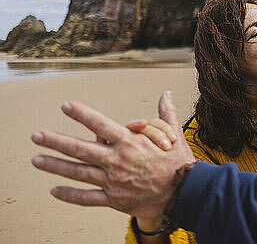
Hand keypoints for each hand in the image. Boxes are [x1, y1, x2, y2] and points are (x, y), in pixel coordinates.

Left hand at [31, 91, 195, 218]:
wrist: (184, 192)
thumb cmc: (179, 162)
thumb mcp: (174, 134)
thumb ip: (165, 114)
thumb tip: (166, 94)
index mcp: (130, 142)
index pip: (100, 124)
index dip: (82, 114)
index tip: (66, 106)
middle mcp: (116, 160)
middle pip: (80, 149)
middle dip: (56, 141)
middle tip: (37, 136)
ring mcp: (112, 181)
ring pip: (78, 172)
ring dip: (55, 165)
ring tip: (36, 160)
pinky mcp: (114, 199)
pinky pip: (87, 198)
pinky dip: (69, 194)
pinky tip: (54, 190)